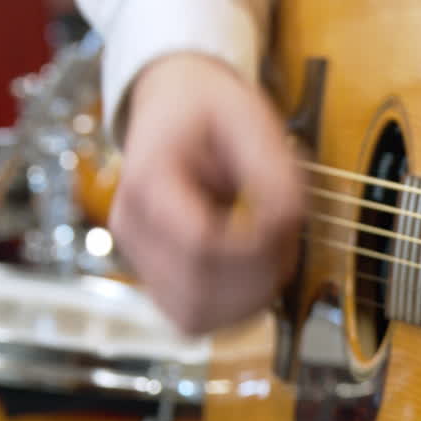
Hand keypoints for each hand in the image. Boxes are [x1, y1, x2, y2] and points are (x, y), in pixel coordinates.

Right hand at [110, 53, 303, 333]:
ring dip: (248, 300)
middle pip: (197, 290)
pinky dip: (232, 308)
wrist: (174, 102)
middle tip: (286, 242)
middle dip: (259, 278)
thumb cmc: (213, 109)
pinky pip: (192, 317)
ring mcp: (138, 255)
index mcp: (149, 178)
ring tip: (272, 258)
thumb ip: (276, 176)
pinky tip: (254, 276)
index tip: (284, 225)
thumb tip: (285, 229)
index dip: (255, 250)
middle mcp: (133, 224)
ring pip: (194, 316)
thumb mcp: (253, 121)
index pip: (200, 244)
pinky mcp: (154, 275)